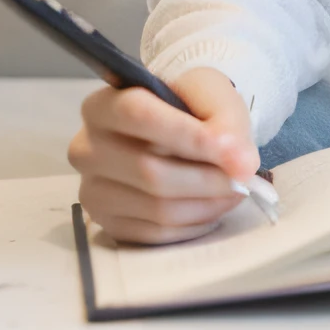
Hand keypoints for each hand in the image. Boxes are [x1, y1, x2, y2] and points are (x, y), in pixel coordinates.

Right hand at [67, 67, 259, 243]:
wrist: (178, 131)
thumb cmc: (189, 108)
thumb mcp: (211, 95)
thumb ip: (226, 121)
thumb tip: (240, 163)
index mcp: (102, 105)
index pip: (137, 116)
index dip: (188, 136)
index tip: (233, 150)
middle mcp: (87, 148)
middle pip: (149, 170)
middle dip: (206, 178)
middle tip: (242, 178)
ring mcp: (93, 190)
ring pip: (156, 207)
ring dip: (206, 204)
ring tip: (232, 191)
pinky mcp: (108, 224)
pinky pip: (157, 234)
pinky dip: (193, 224)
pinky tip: (211, 207)